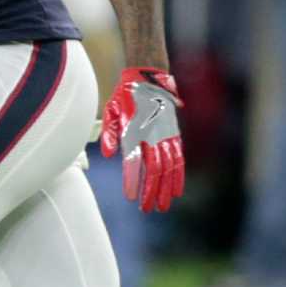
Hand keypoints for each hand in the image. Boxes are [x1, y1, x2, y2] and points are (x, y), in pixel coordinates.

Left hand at [100, 66, 184, 212]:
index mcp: (134, 130)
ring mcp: (165, 136)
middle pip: (153, 169)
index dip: (132, 180)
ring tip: (162, 206)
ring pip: (168, 168)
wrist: (148, 77)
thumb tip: (107, 154)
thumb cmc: (125, 96)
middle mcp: (152, 135)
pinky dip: (178, 176)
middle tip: (146, 209)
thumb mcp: (111, 110)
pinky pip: (178, 159)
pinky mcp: (174, 136)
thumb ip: (109, 132)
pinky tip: (176, 191)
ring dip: (165, 188)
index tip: (130, 197)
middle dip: (150, 191)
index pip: (134, 161)